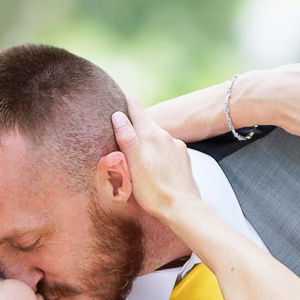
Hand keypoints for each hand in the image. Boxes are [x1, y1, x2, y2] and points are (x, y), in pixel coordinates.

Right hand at [111, 102, 199, 219]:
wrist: (183, 209)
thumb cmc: (155, 192)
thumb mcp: (134, 165)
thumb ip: (127, 139)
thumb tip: (118, 115)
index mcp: (152, 135)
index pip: (136, 107)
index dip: (125, 97)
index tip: (116, 90)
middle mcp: (167, 136)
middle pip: (146, 121)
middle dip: (133, 119)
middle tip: (118, 119)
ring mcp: (177, 147)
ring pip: (156, 135)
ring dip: (145, 137)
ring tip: (134, 147)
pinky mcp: (183, 158)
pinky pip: (166, 147)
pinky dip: (156, 149)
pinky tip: (152, 162)